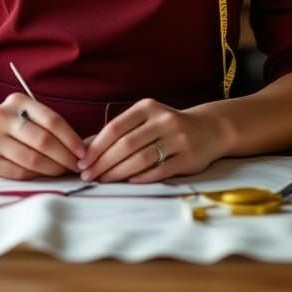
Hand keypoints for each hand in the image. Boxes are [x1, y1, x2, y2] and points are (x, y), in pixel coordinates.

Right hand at [0, 93, 87, 179]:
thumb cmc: (8, 124)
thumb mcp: (23, 113)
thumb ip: (46, 124)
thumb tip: (79, 146)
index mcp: (17, 102)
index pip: (51, 120)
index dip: (71, 138)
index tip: (83, 152)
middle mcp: (2, 117)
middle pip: (43, 141)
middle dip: (65, 156)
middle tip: (77, 166)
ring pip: (32, 159)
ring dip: (53, 169)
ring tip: (64, 172)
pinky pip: (18, 172)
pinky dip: (36, 176)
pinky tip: (45, 176)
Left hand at [76, 98, 227, 183]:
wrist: (210, 129)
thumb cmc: (168, 126)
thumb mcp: (146, 120)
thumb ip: (119, 131)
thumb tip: (85, 146)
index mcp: (148, 107)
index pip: (115, 127)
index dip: (96, 146)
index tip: (82, 161)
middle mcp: (163, 120)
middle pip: (126, 145)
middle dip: (103, 163)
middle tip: (88, 175)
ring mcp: (177, 139)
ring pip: (141, 159)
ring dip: (118, 173)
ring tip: (103, 181)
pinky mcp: (188, 158)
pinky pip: (159, 171)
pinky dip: (141, 178)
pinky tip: (128, 183)